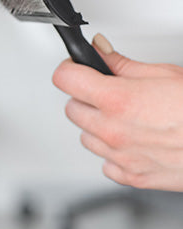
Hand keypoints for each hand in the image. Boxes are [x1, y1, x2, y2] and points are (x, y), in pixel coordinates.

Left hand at [53, 34, 182, 190]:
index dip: (71, 68)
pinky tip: (133, 141)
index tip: (78, 67)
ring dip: (98, 125)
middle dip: (86, 97)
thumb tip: (99, 51)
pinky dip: (114, 153)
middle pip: (72, 108)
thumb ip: (123, 64)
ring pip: (86, 136)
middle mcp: (113, 130)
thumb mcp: (164, 74)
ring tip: (127, 117)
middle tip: (108, 91)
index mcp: (117, 100)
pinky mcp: (133, 177)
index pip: (64, 78)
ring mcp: (121, 157)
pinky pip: (106, 163)